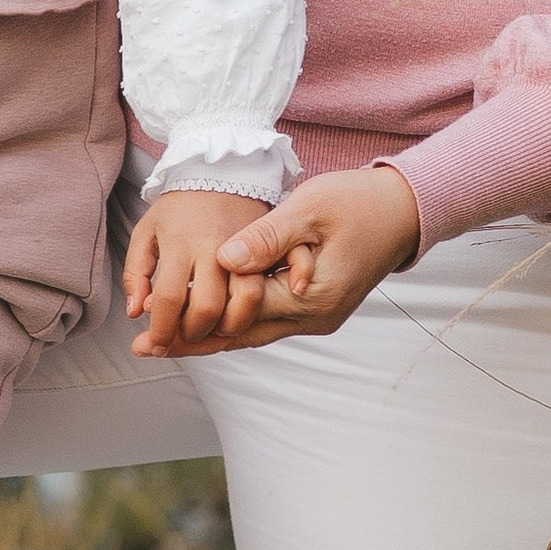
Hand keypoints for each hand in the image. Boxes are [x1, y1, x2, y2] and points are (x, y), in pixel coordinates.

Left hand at [122, 189, 271, 354]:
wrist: (222, 171)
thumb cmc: (179, 207)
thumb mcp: (146, 232)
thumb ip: (137, 273)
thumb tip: (136, 313)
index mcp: (181, 242)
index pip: (169, 298)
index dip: (161, 329)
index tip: (156, 344)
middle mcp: (215, 247)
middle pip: (209, 305)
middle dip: (195, 332)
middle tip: (186, 336)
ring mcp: (247, 248)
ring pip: (246, 301)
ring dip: (231, 326)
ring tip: (215, 329)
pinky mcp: (269, 248)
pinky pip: (271, 286)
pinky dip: (262, 307)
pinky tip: (245, 314)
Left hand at [171, 165, 422, 351]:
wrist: (407, 210)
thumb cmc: (360, 202)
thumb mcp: (310, 210)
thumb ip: (267, 237)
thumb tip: (223, 260)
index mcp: (311, 298)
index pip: (239, 315)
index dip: (192, 319)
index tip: (150, 325)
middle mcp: (313, 318)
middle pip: (241, 337)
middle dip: (192, 342)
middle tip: (143, 347)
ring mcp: (317, 317)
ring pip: (253, 334)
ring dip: (210, 336)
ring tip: (164, 341)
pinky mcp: (317, 308)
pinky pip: (266, 322)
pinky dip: (233, 323)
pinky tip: (206, 320)